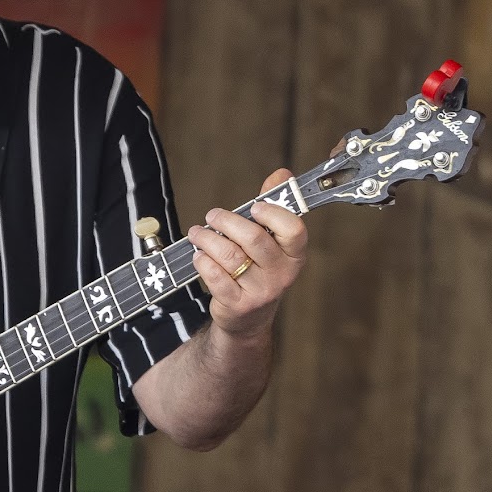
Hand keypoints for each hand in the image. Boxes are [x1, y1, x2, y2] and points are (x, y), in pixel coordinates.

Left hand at [186, 170, 308, 340]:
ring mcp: (261, 291)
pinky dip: (203, 262)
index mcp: (294, 255)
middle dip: (227, 222)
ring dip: (207, 239)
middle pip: (254, 238)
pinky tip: (198, 255)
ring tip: (197, 233)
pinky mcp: (238, 304)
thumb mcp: (270, 240)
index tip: (253, 206)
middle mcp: (282, 274)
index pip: (294, 229)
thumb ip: (274, 206)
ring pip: (229, 256)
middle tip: (212, 215)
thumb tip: (282, 174)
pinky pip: (216, 277)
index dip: (273, 213)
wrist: (248, 318)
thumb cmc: (258, 269)